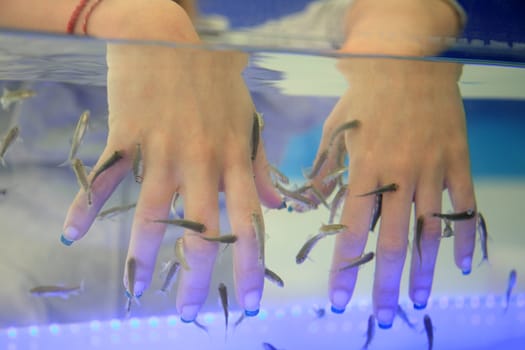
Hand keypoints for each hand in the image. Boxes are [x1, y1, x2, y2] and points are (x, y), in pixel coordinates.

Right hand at [61, 3, 281, 321]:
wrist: (167, 34)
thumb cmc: (213, 78)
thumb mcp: (248, 119)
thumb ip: (261, 164)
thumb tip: (276, 204)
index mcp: (233, 157)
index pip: (248, 221)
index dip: (250, 264)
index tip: (250, 301)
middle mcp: (201, 159)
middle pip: (200, 229)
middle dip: (197, 276)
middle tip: (189, 312)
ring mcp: (162, 148)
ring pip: (153, 212)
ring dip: (143, 253)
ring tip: (138, 287)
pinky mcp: (128, 136)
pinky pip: (107, 178)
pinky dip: (87, 206)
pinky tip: (74, 235)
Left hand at [309, 58, 476, 326]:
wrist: (406, 62)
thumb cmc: (364, 97)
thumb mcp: (334, 130)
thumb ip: (325, 169)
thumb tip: (313, 202)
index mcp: (364, 171)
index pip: (351, 231)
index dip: (345, 269)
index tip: (339, 300)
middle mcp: (398, 177)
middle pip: (394, 242)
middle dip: (388, 284)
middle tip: (386, 316)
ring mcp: (431, 170)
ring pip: (431, 231)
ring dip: (426, 270)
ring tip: (419, 300)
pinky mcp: (457, 161)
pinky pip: (464, 205)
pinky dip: (466, 236)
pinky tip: (464, 263)